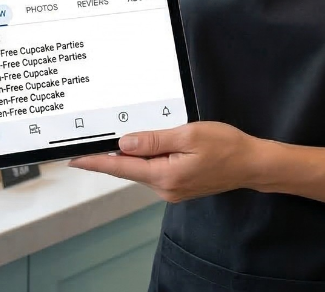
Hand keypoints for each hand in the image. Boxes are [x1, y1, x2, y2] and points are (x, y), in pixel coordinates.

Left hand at [69, 122, 266, 202]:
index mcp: (164, 175)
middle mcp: (164, 188)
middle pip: (129, 169)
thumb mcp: (188, 135)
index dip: (96, 162)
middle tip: (90, 141)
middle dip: (111, 155)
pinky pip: (155, 170)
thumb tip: (125, 143)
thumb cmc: (225, 146)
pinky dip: (148, 158)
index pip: (121, 167)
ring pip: (142, 169)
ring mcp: (171, 190)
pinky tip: (149, 146)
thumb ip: (154, 140)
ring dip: (133, 155)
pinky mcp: (178, 186)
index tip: (74, 160)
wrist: (251, 164)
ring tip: (125, 137)